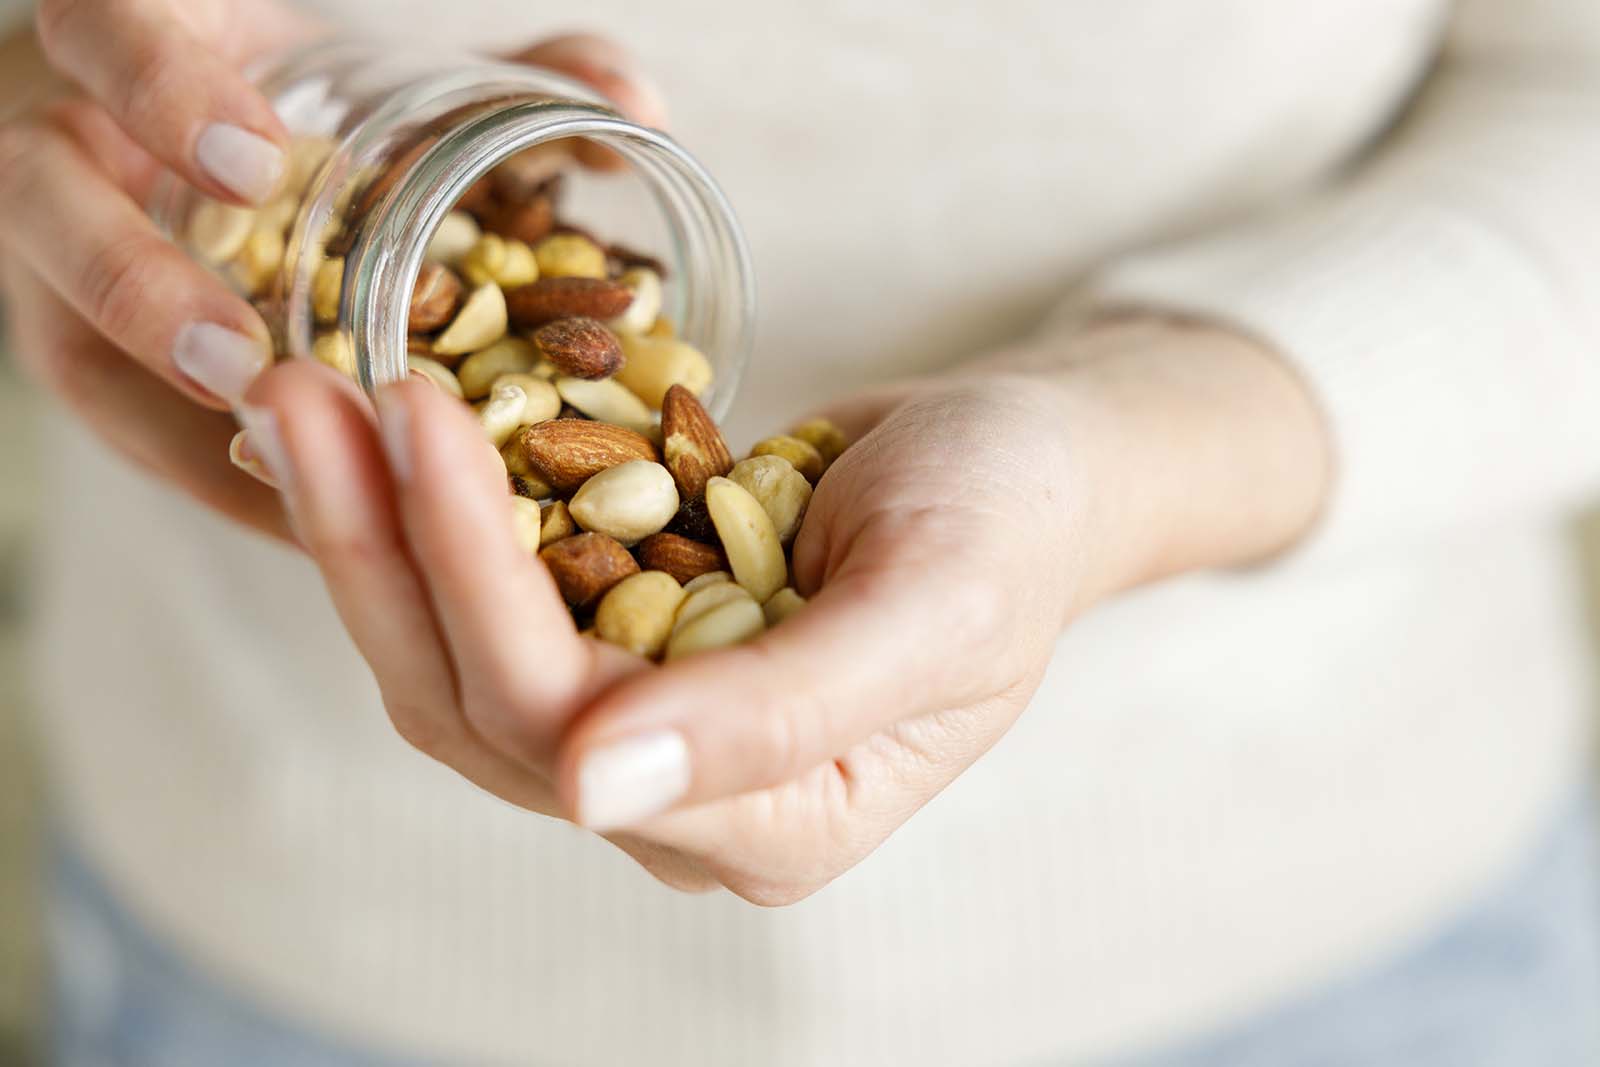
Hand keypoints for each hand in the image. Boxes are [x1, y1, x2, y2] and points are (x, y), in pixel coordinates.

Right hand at [0, 3, 663, 541]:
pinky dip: (233, 483)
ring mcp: (53, 273)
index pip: (109, 39)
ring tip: (284, 473)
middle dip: (136, 285)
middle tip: (243, 359)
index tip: (257, 161)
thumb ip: (501, 82)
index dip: (166, 93)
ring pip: (72, 346)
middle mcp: (65, 159)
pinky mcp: (86, 369)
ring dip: (192, 433)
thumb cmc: (282, 102)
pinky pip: (139, 438)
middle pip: (48, 211)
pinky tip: (325, 529)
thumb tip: (636, 109)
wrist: (155, 145)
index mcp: (123, 50)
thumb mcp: (368, 75)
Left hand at [238, 315, 1328, 901]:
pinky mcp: (614, 646)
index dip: (469, 576)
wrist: (1028, 463)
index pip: (564, 724)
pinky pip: (486, 596)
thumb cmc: (1013, 526)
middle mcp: (682, 797)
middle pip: (470, 698)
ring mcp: (641, 723)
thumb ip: (783, 711)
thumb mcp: (935, 605)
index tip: (415, 410)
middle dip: (379, 544)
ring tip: (305, 392)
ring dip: (370, 527)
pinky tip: (366, 428)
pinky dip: (419, 513)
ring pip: (449, 652)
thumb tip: (594, 792)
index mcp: (770, 822)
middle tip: (303, 386)